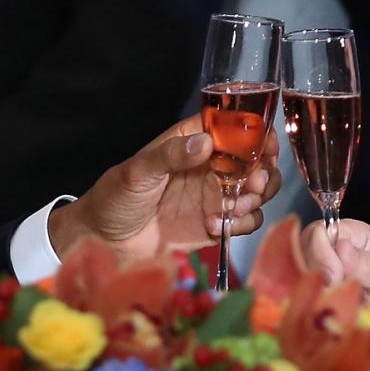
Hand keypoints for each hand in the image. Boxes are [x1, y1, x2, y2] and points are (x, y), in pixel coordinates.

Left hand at [50, 118, 280, 267]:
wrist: (102, 242)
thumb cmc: (114, 198)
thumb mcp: (137, 172)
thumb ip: (170, 156)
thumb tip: (205, 142)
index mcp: (191, 143)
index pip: (233, 128)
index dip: (256, 133)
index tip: (266, 145)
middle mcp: (209, 167)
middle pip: (254, 161)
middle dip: (262, 171)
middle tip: (253, 185)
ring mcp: (214, 197)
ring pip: (256, 191)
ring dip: (255, 198)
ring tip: (236, 207)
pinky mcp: (216, 225)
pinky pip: (245, 221)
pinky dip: (241, 224)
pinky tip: (215, 226)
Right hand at [307, 218, 369, 318]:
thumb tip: (342, 247)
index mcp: (356, 235)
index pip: (320, 231)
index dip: (322, 254)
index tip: (337, 278)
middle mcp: (335, 247)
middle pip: (303, 250)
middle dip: (316, 274)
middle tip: (338, 293)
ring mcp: (324, 269)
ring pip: (297, 272)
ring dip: (314, 290)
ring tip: (338, 303)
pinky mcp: (318, 290)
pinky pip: (300, 292)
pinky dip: (309, 302)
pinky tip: (327, 310)